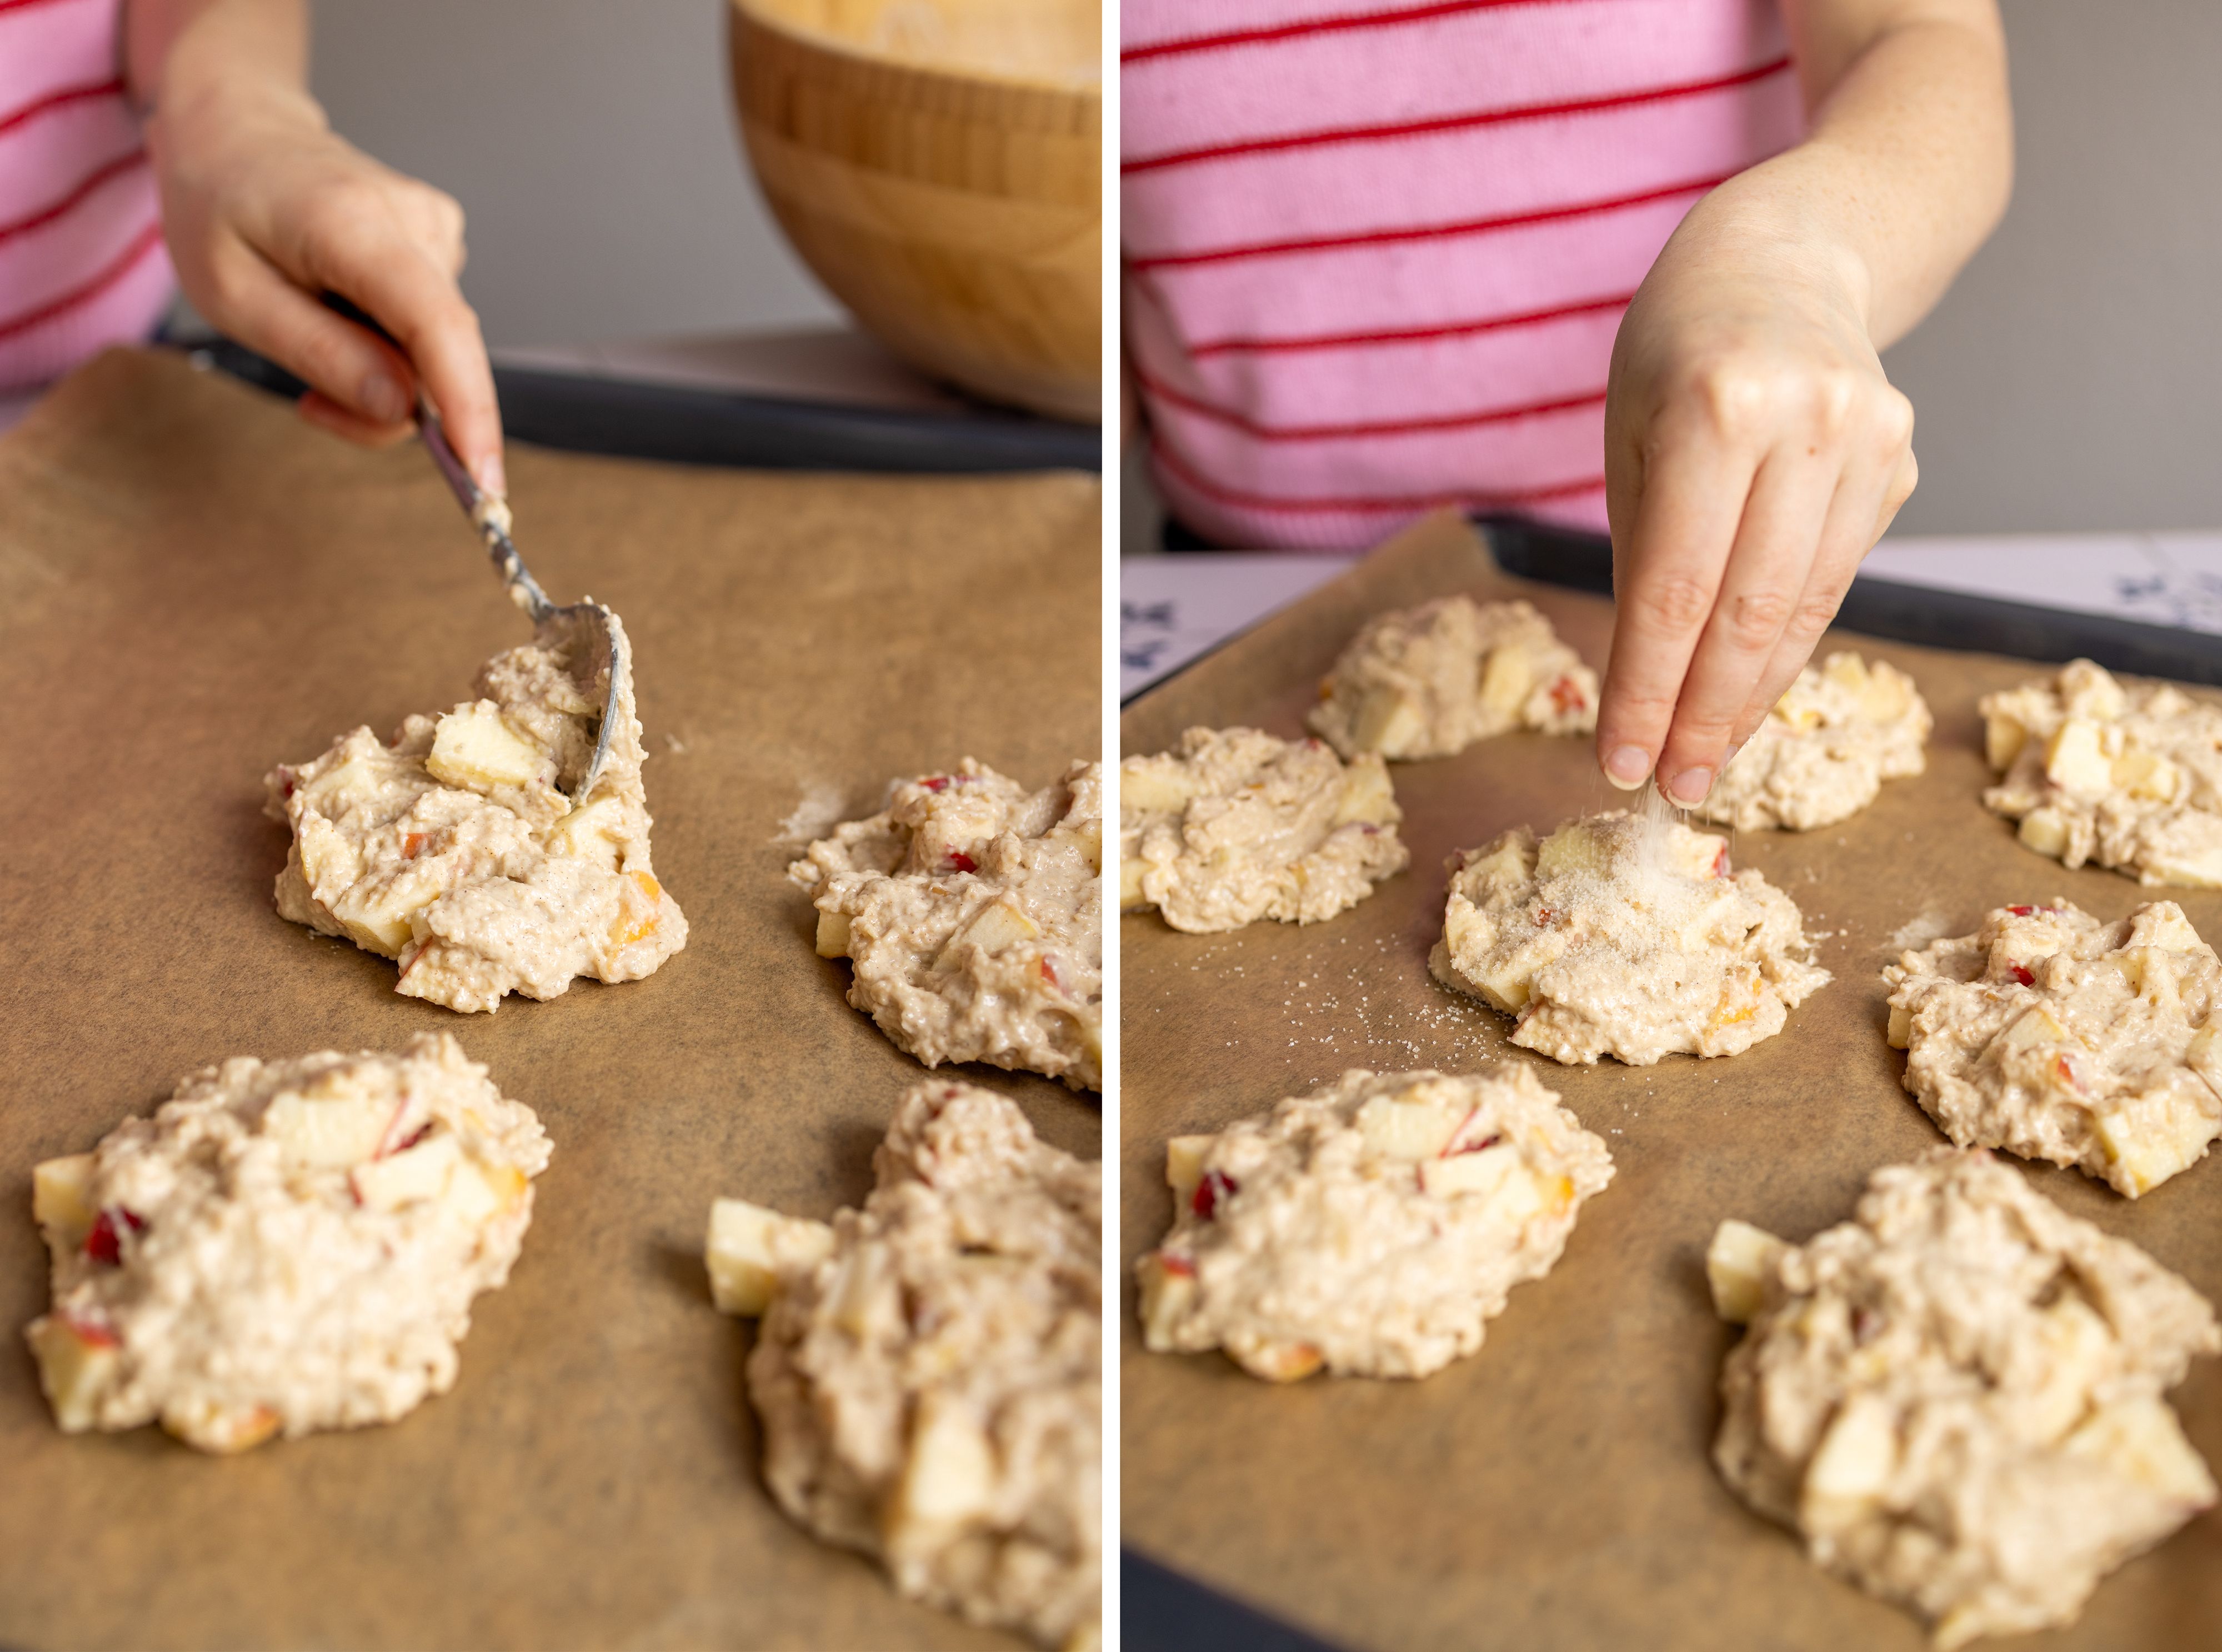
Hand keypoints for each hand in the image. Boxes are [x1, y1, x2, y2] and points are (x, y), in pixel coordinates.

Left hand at [148, 81, 504, 493]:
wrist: (236, 131)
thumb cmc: (221, 206)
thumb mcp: (232, 295)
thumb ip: (321, 354)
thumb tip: (402, 411)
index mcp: (352, 223)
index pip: (437, 324)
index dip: (468, 406)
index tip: (484, 477)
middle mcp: (415, 220)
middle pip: (439, 355)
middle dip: (389, 406)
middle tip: (314, 406)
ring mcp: (438, 228)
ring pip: (436, 351)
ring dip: (383, 374)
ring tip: (313, 333)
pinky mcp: (443, 242)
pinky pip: (431, 329)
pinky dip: (390, 346)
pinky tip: (344, 309)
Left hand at [1596, 196, 1917, 805]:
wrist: (1789, 254)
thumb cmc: (1678, 350)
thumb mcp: (1628, 436)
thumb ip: (1642, 558)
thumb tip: (1642, 692)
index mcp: (1718, 408)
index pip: (1675, 590)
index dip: (1647, 690)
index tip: (1620, 763)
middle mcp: (1807, 423)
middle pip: (1746, 613)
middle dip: (1702, 716)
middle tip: (1669, 789)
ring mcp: (1869, 444)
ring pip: (1801, 610)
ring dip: (1748, 700)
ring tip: (1703, 763)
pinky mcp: (1898, 468)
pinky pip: (1831, 581)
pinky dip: (1785, 646)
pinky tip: (1747, 693)